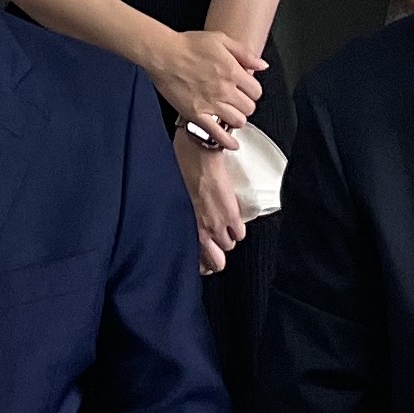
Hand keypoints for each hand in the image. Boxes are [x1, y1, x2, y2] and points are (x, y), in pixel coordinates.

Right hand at [148, 28, 266, 138]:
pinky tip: (231, 144)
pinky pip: (216, 134)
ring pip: (238, 122)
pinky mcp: (196, 115)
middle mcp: (224, 90)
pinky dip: (226, 142)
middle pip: (249, 108)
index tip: (246, 90)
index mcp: (232, 71)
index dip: (253, 90)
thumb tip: (262, 64)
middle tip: (238, 101)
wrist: (163, 54)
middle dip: (246, 104)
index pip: (256, 91)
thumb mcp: (220, 39)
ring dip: (237, 119)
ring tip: (230, 113)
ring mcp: (211, 104)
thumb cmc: (188, 44)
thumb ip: (244, 53)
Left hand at [177, 126, 251, 274]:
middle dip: (217, 256)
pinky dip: (238, 229)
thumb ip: (180, 214)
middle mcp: (200, 230)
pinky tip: (232, 219)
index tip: (202, 263)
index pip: (196, 261)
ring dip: (227, 238)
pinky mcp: (231, 212)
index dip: (202, 265)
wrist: (198, 148)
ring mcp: (217, 223)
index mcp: (183, 226)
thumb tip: (182, 220)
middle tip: (215, 247)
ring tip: (223, 227)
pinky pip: (240, 233)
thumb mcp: (173, 195)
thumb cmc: (180, 164)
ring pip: (229, 246)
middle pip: (217, 262)